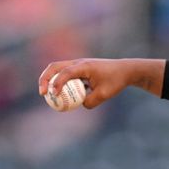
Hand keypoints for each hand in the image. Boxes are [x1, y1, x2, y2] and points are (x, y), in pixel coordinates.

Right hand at [38, 58, 164, 108]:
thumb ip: (91, 101)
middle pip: (54, 66)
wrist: (125, 70)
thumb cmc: (116, 81)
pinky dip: (58, 82)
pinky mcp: (79, 69)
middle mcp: (79, 63)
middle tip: (42, 93)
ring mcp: (78, 65)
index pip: (66, 73)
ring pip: (57, 69)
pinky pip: (64, 74)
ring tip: (46, 94)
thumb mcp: (105, 94)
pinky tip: (58, 95)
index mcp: (85, 66)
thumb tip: (79, 105)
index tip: (53, 95)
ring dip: (49, 80)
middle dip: (44, 79)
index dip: (57, 83)